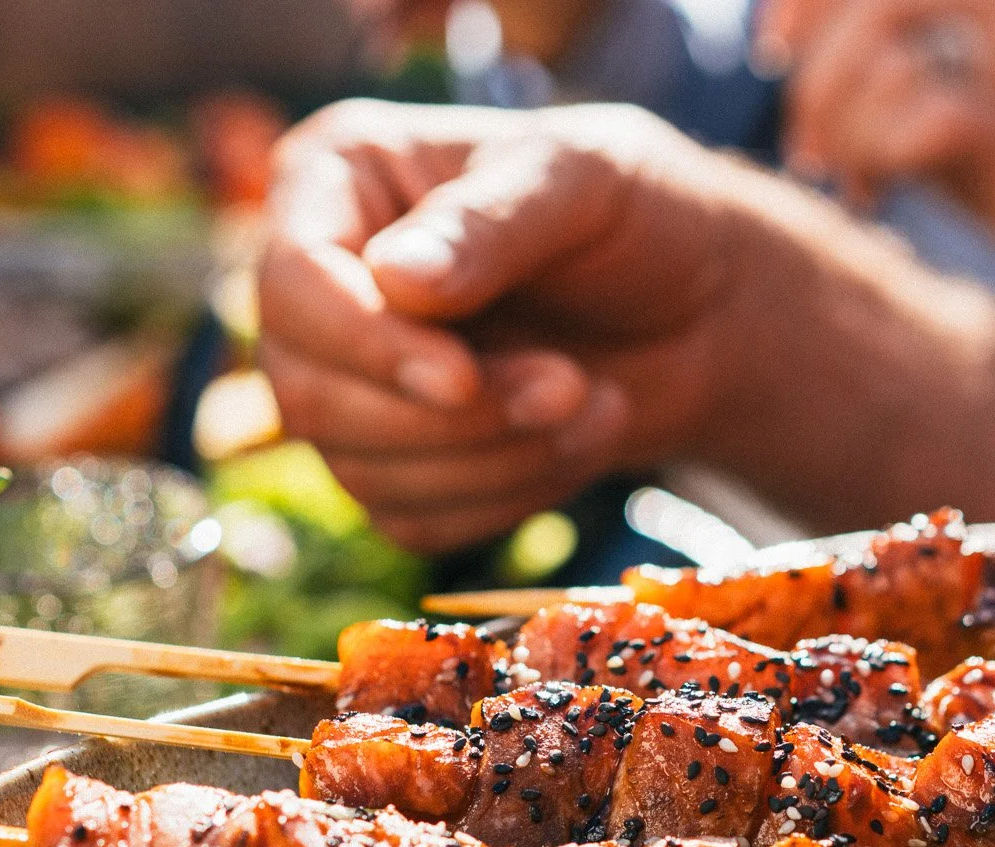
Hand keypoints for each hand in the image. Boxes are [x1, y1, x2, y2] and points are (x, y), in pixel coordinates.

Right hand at [257, 100, 751, 550]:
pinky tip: (575, 442)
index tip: (463, 379)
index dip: (368, 344)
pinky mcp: (393, 466)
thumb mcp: (584, 181)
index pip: (294, 282)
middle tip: (569, 386)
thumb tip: (394, 279)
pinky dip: (507, 498)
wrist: (700, 313)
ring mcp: (348, 382)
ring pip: (363, 470)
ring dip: (494, 459)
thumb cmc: (641, 216)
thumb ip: (490, 221)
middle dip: (448, 419)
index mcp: (338, 177)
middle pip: (310, 394)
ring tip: (592, 402)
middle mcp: (320, 283)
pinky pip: (413, 521)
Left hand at [765, 0, 994, 313]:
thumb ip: (872, 61)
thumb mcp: (934, 92)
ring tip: (843, 176)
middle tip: (805, 140)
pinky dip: (879, 162)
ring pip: (893, 65)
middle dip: (816, 74)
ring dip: (842, 133)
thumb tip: (781, 42)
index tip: (773, 49)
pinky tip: (874, 195)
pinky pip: (930, 125)